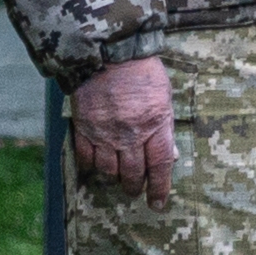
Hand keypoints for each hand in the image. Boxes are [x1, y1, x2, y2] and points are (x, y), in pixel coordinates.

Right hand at [68, 54, 177, 194]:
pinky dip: (90, 166)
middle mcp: (130, 134)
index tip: (159, 203)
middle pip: (133, 173)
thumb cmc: (141, 71)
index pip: (160, 165)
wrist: (107, 51)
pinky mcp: (84, 127)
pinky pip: (85, 157)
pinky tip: (95, 166)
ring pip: (109, 171)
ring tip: (117, 178)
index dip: (160, 188)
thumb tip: (171, 155)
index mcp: (155, 124)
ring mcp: (105, 133)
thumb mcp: (164, 96)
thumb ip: (165, 127)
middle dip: (136, 187)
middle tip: (136, 191)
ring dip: (114, 179)